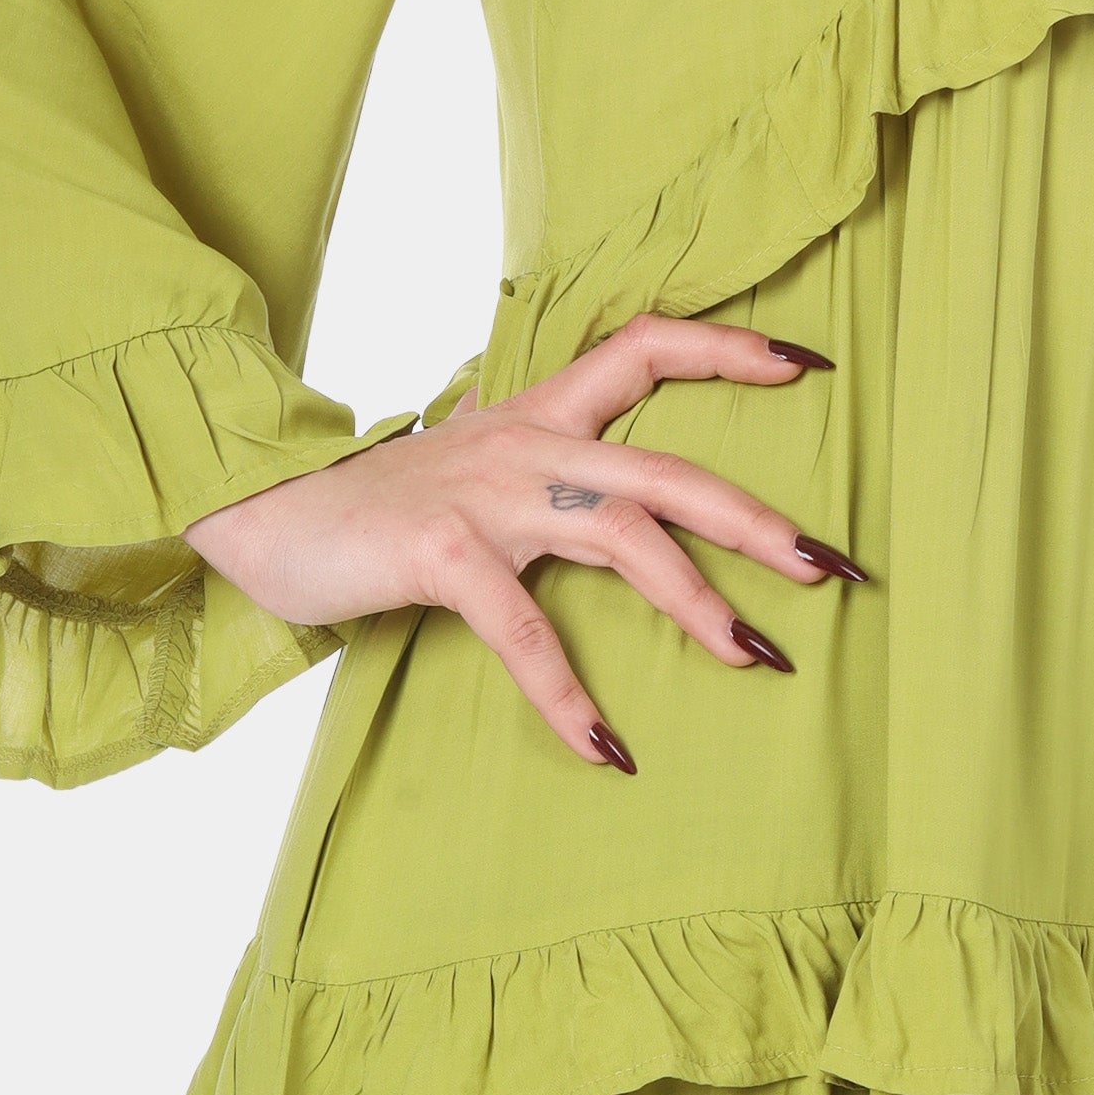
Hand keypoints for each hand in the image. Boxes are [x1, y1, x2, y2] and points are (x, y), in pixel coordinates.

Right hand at [183, 314, 857, 772]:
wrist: (260, 507)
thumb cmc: (375, 503)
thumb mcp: (472, 466)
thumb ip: (544, 472)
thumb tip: (624, 506)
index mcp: (539, 415)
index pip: (648, 347)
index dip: (730, 349)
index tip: (811, 365)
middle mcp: (527, 443)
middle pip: (670, 469)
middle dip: (760, 520)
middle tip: (832, 569)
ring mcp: (487, 493)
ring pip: (624, 536)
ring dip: (699, 602)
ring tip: (758, 658)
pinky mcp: (442, 549)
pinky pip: (523, 628)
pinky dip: (569, 694)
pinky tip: (608, 747)